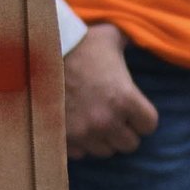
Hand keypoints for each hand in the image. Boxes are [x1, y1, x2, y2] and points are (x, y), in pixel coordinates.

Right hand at [64, 22, 159, 159]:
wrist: (40, 53)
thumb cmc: (79, 43)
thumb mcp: (111, 37)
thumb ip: (130, 42)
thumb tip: (142, 36)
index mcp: (124, 98)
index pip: (149, 125)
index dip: (143, 118)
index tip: (135, 110)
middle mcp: (106, 121)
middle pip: (129, 144)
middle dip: (124, 131)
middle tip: (115, 117)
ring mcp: (83, 133)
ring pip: (105, 151)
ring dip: (104, 139)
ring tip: (96, 122)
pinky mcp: (63, 138)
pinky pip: (81, 153)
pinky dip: (81, 143)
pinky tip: (77, 126)